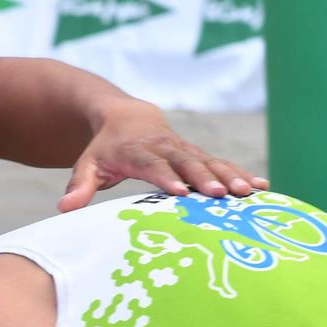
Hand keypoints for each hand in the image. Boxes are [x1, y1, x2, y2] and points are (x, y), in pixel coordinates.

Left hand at [58, 101, 267, 210]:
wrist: (126, 117)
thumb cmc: (106, 148)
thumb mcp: (88, 165)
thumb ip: (79, 186)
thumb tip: (63, 209)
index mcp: (138, 151)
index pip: (154, 165)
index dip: (168, 178)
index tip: (182, 194)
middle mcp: (166, 148)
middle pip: (188, 164)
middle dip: (206, 179)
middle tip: (223, 195)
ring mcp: (186, 150)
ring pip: (210, 163)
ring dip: (231, 177)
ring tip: (250, 193)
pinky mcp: (199, 155)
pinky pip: (223, 164)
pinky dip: (242, 174)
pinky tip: (263, 188)